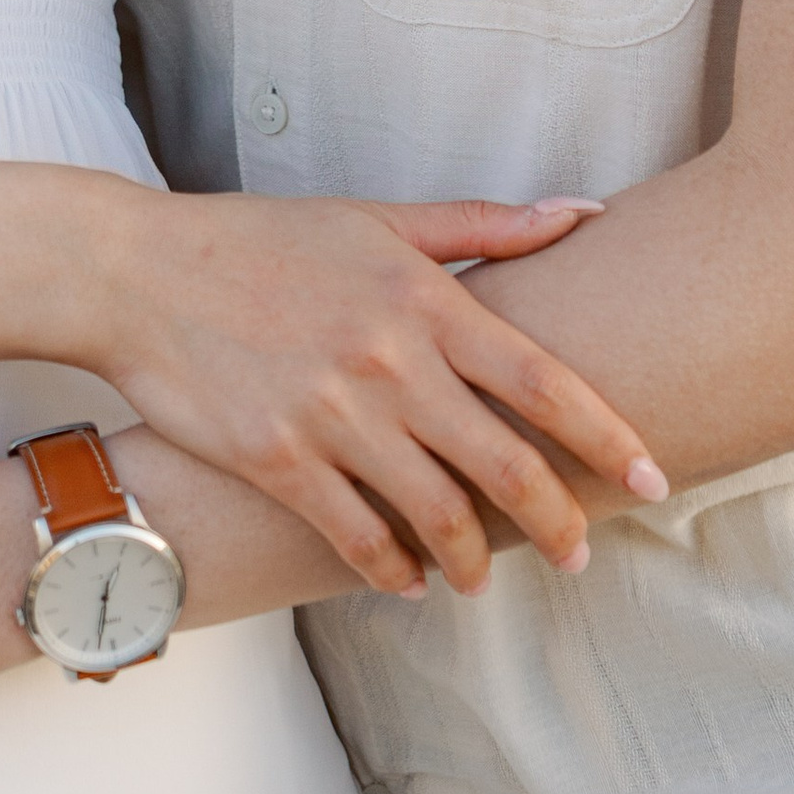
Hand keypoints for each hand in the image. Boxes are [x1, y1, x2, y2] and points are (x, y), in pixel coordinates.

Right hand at [96, 189, 666, 598]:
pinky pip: (356, 537)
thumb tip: (582, 212)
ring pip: (435, 515)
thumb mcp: (376, 217)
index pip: (540, 379)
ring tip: (483, 579)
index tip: (653, 476)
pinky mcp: (278, 460)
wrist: (141, 272)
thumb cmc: (263, 239)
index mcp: (422, 298)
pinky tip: (410, 582)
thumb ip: (483, 225)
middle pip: (503, 464)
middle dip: (558, 520)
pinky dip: (393, 571)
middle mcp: (389, 361)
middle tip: (582, 554)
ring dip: (474, 560)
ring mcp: (333, 415)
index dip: (606, 435)